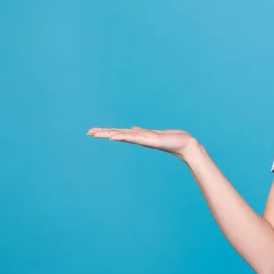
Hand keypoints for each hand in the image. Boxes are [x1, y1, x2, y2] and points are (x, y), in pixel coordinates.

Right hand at [86, 126, 201, 159]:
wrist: (185, 144)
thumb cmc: (171, 139)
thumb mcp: (154, 134)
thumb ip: (142, 132)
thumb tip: (133, 128)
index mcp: (139, 136)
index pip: (119, 132)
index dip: (106, 131)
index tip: (93, 131)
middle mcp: (139, 138)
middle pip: (117, 134)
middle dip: (103, 133)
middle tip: (88, 132)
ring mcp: (144, 140)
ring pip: (123, 135)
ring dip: (109, 134)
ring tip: (96, 133)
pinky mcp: (150, 140)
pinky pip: (134, 138)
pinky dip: (123, 136)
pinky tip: (114, 136)